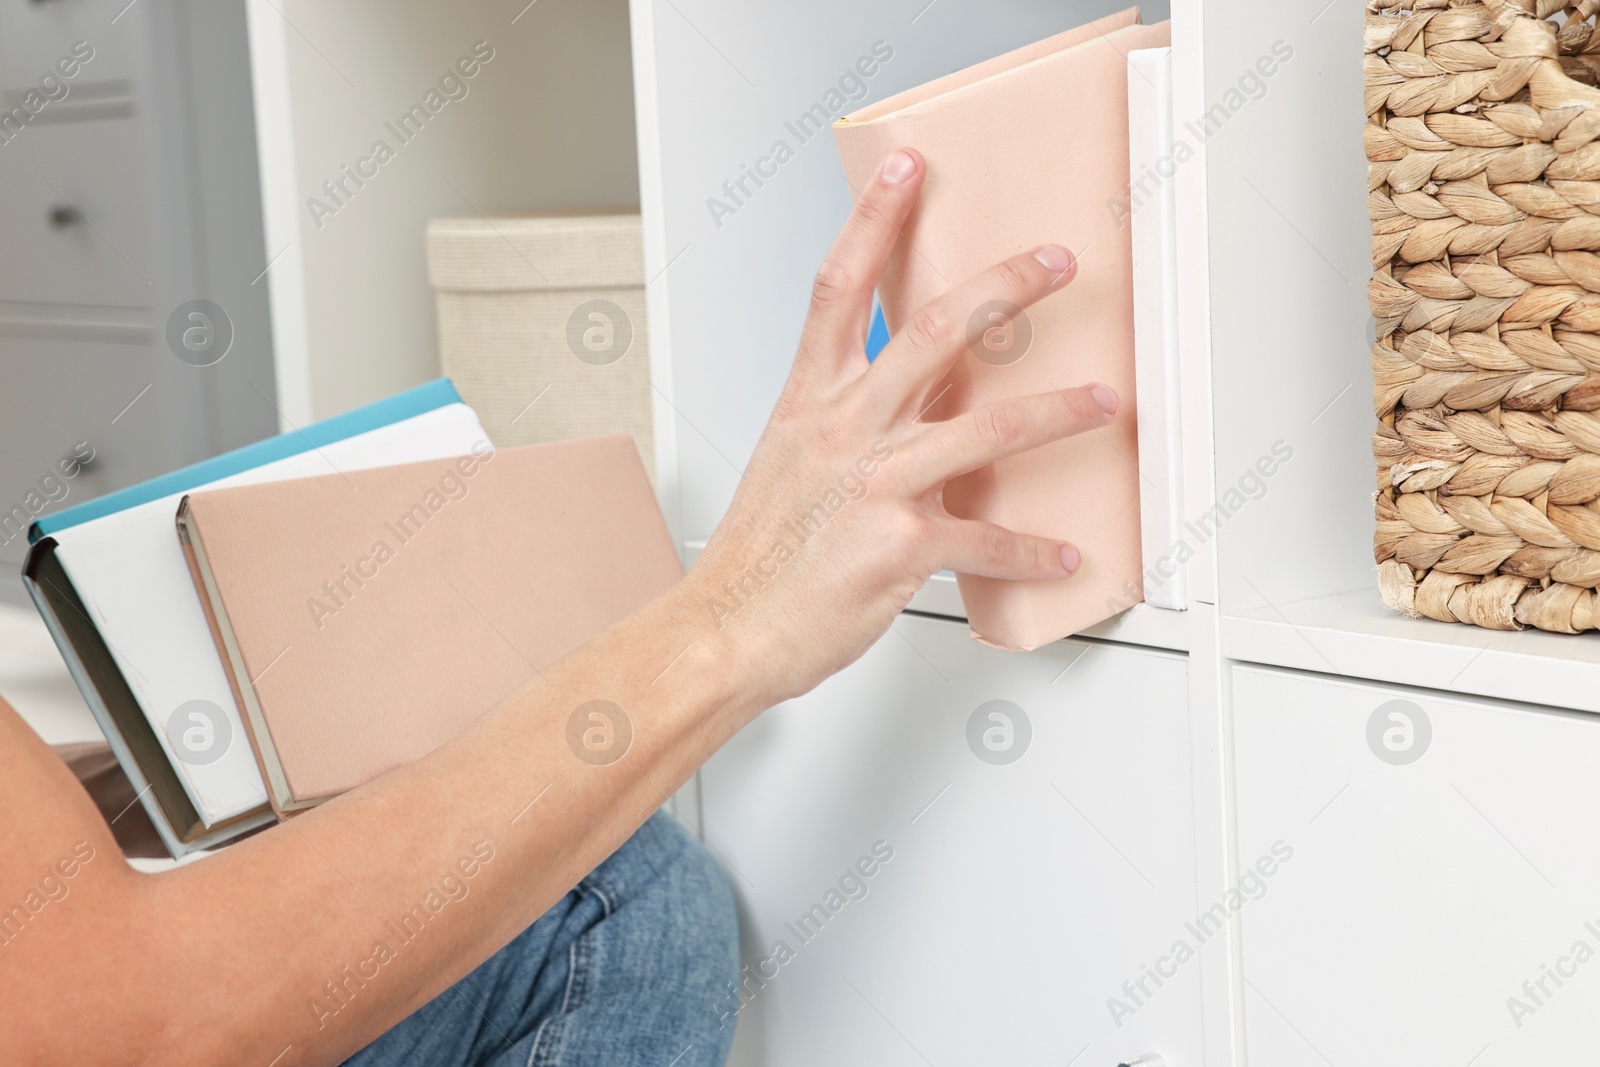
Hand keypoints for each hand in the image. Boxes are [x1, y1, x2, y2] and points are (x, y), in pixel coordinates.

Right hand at [686, 147, 1117, 706]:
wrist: (728, 630)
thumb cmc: (758, 557)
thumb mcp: (788, 464)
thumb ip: (847, 424)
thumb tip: (905, 403)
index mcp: (810, 403)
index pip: (839, 287)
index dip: (874, 219)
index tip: (909, 170)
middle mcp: (844, 430)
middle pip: (934, 331)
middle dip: (1008, 286)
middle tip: (1056, 262)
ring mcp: (875, 484)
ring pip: (990, 427)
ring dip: (1061, 411)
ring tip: (1104, 401)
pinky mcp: (901, 545)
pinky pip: (988, 539)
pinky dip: (1033, 549)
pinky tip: (1061, 553)